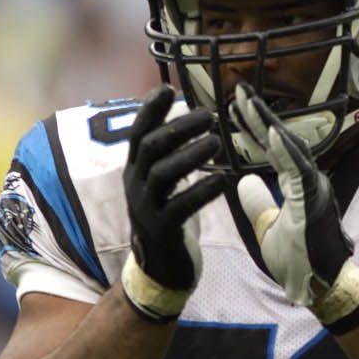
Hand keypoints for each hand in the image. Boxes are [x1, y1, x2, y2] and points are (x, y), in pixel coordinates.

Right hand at [120, 85, 223, 321]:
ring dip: (190, 155)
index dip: (149, 110)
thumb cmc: (167, 219)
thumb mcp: (162, 185)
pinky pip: (181, 207)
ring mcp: (146, 208)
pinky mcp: (162, 230)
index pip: (138, 133)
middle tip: (208, 115)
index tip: (167, 88)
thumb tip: (183, 120)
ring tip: (216, 141)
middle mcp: (135, 186)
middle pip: (151, 147)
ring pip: (163, 174)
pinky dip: (202, 191)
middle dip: (178, 127)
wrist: (160, 270)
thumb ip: (167, 156)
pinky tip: (223, 180)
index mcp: (135, 171)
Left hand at [233, 86, 358, 334]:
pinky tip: (271, 132)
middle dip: (260, 116)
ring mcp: (316, 191)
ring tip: (247, 102)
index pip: (274, 150)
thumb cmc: (300, 263)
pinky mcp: (316, 203)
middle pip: (283, 141)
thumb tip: (242, 179)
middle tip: (237, 90)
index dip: (256, 128)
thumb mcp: (268, 229)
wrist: (321, 290)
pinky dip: (286, 151)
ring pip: (291, 150)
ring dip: (269, 124)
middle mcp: (310, 182)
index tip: (236, 108)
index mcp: (299, 187)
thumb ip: (257, 203)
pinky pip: (300, 172)